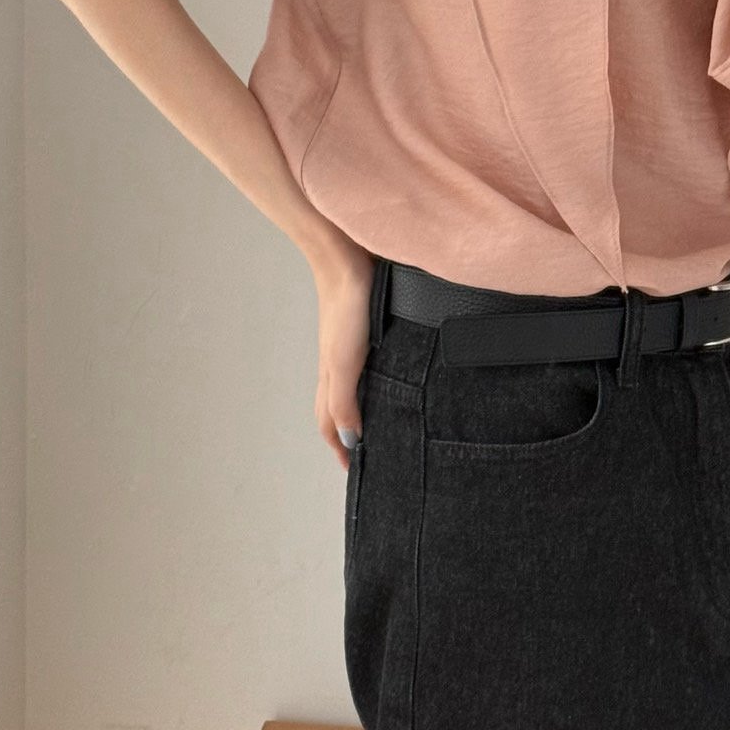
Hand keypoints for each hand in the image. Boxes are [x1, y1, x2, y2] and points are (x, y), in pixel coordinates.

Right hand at [309, 240, 376, 467]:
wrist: (349, 258)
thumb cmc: (345, 309)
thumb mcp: (344, 362)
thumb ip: (344, 401)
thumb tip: (350, 439)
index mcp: (332, 377)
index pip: (331, 423)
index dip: (341, 448)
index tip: (354, 470)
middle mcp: (341, 365)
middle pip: (340, 408)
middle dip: (350, 434)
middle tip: (371, 454)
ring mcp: (354, 347)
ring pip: (356, 386)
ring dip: (365, 408)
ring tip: (388, 423)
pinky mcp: (372, 329)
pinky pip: (373, 364)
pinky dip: (380, 380)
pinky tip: (398, 375)